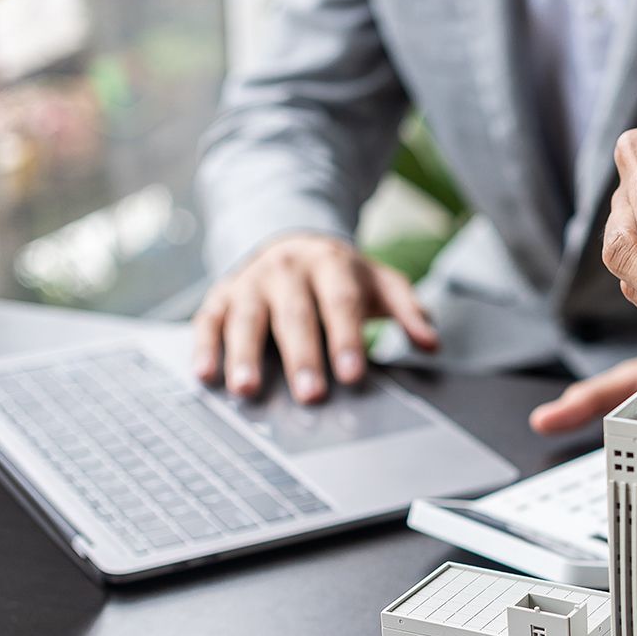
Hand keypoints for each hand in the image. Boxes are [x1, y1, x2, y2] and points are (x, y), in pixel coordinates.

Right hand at [192, 233, 436, 402]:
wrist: (289, 239)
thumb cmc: (340, 275)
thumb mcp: (379, 282)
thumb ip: (408, 310)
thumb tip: (431, 342)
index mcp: (331, 264)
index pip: (341, 303)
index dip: (347, 339)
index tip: (353, 374)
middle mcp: (287, 269)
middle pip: (295, 315)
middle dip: (302, 357)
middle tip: (310, 396)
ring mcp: (250, 282)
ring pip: (246, 318)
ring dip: (244, 355)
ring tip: (247, 390)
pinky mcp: (221, 296)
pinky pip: (208, 320)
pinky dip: (205, 347)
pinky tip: (205, 374)